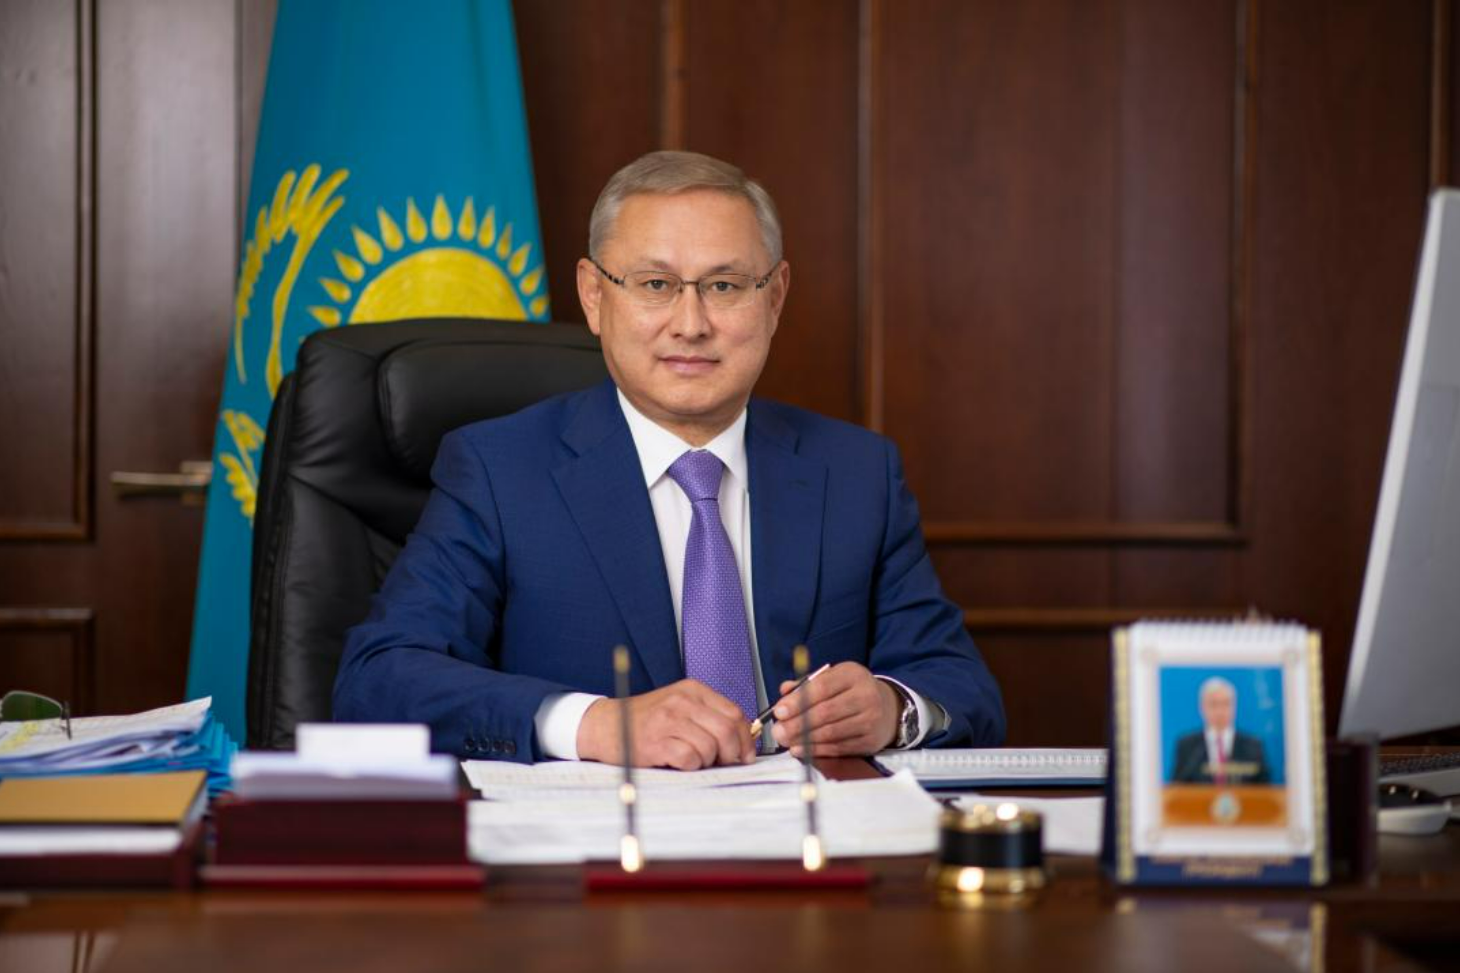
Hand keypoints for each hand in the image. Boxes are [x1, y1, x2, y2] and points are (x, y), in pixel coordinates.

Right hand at [577, 679, 755, 769]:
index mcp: (692, 690)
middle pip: (726, 730)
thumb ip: (708, 716)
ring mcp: (668, 720)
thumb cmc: (646, 720)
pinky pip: (689, 758)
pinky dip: (690, 766)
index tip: (745, 753)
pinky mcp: (655, 742)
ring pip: (710, 747)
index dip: (745, 738)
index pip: (734, 713)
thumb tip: (742, 741)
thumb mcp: (679, 706)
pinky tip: (679, 762)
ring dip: (707, 761)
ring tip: (693, 759)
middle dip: (732, 753)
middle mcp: (681, 701)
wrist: (606, 725)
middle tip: (724, 762)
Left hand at [769, 662, 899, 756]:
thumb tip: (784, 692)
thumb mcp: (833, 679)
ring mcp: (871, 719)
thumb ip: (807, 685)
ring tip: (786, 741)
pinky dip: (817, 750)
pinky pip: (839, 747)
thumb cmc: (851, 692)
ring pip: (831, 732)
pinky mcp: (870, 740)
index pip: (822, 687)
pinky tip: (802, 749)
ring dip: (804, 739)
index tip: (779, 711)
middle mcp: (866, 695)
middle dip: (797, 724)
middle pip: (826, 712)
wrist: (888, 708)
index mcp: (853, 674)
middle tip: (778, 731)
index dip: (798, 701)